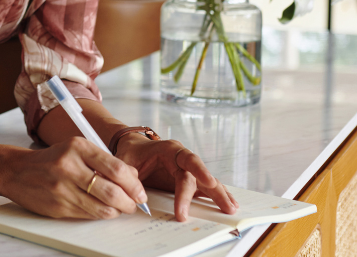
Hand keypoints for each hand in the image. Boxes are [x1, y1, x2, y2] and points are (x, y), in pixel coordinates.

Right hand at [1, 137, 147, 219]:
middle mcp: (70, 167)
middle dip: (129, 202)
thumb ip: (103, 161)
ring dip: (117, 211)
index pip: (116, 168)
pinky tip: (102, 210)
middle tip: (134, 204)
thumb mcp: (76, 149)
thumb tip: (132, 177)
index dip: (134, 184)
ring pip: (102, 208)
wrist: (17, 171)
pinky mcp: (58, 207)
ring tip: (120, 208)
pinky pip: (88, 215)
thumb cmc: (51, 160)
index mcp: (78, 147)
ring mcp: (63, 189)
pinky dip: (100, 215)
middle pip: (112, 191)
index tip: (140, 192)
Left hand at [115, 135, 238, 221]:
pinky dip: (215, 196)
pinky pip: (204, 188)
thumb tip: (135, 192)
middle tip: (224, 206)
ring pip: (207, 181)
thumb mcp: (125, 160)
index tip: (208, 183)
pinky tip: (228, 204)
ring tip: (231, 208)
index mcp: (169, 149)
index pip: (187, 160)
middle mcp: (183, 157)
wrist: (133, 148)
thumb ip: (128, 173)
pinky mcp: (188, 180)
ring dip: (220, 194)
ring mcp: (187, 169)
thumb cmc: (130, 153)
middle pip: (201, 174)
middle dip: (213, 191)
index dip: (199, 172)